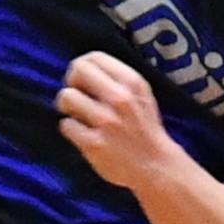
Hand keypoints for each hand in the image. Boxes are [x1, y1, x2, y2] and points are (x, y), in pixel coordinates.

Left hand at [56, 53, 181, 186]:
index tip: (83, 81)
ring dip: (67, 107)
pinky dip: (71, 129)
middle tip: (77, 96)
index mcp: (132, 83)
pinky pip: (66, 125)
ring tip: (78, 116)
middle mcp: (120, 99)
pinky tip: (82, 135)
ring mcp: (107, 122)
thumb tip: (83, 68)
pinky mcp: (94, 143)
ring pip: (67, 97)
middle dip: (71, 82)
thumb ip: (117, 79)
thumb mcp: (141, 95)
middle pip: (77, 70)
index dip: (82, 67)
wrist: (157, 166)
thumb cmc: (145, 129)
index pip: (94, 57)